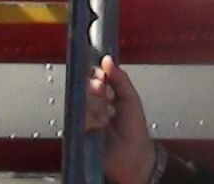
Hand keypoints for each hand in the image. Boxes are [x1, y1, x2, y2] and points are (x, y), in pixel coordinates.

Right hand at [85, 55, 155, 183]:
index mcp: (103, 93)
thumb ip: (120, 77)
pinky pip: (79, 118)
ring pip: (81, 101)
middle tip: (107, 95)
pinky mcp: (80, 131)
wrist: (134, 154)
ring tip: (109, 114)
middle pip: (83, 85)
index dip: (95, 73)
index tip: (102, 76)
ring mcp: (85, 116)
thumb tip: (107, 59)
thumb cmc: (134, 128)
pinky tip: (102, 124)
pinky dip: (92, 119)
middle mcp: (92, 103)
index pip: (91, 75)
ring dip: (97, 106)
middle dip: (97, 88)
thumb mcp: (130, 97)